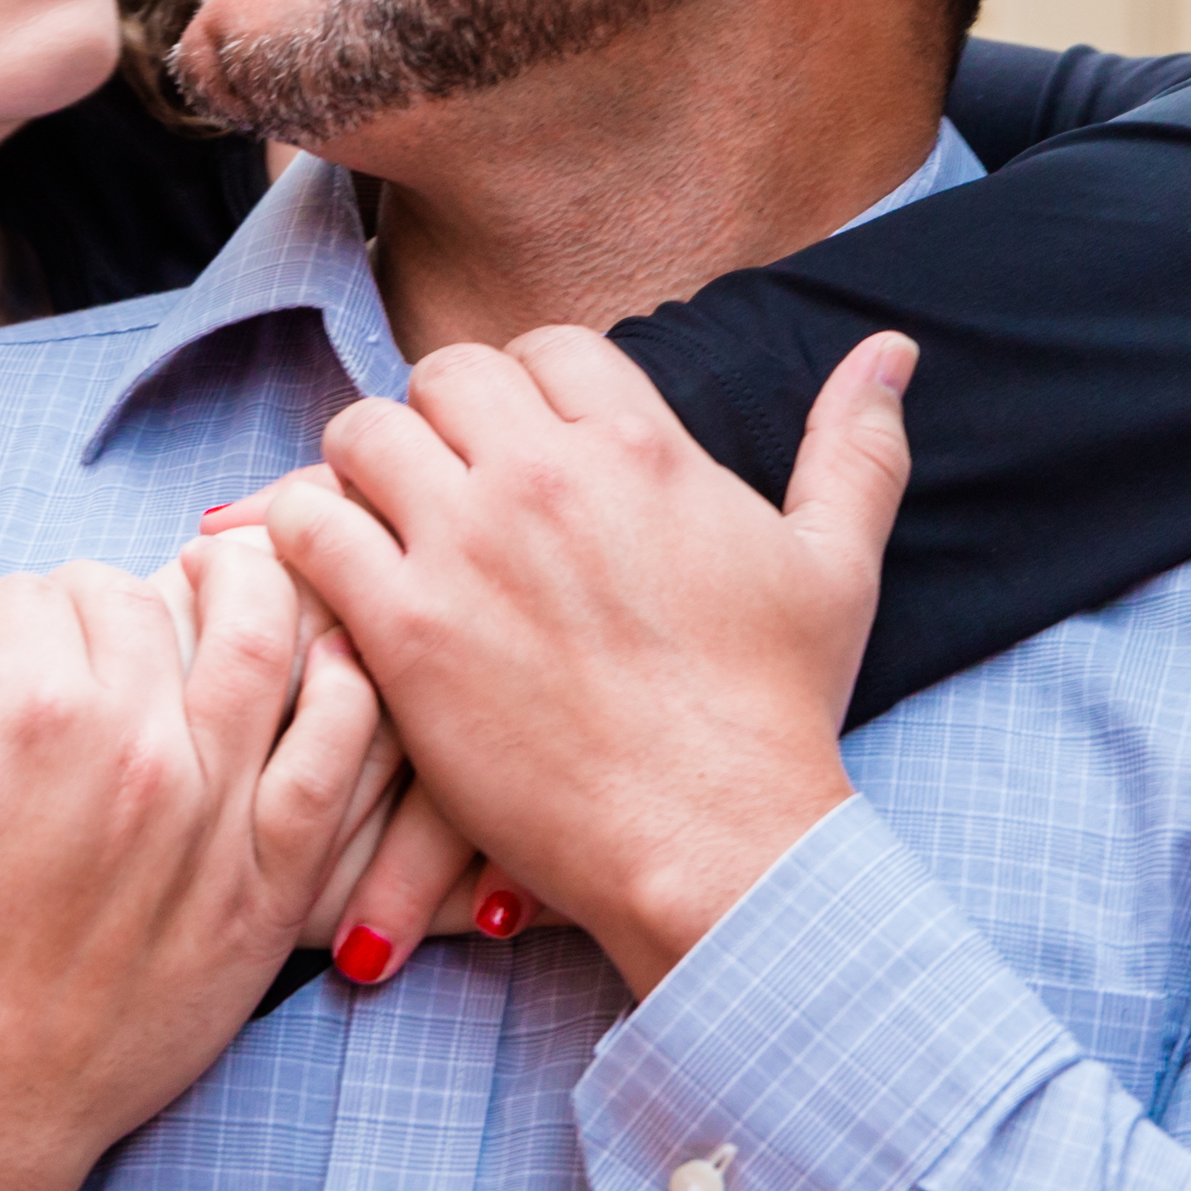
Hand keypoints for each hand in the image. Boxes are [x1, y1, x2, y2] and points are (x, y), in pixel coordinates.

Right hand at [0, 517, 398, 1190]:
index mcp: (37, 720)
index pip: (32, 595)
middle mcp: (145, 755)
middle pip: (138, 604)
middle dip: (89, 603)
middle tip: (61, 649)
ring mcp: (222, 821)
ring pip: (262, 641)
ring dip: (236, 588)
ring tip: (204, 581)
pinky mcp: (272, 886)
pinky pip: (340, 755)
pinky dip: (340, 686)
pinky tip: (315, 659)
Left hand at [250, 329, 914, 997]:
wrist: (715, 841)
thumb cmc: (775, 715)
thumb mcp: (837, 566)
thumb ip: (855, 446)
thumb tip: (889, 350)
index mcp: (642, 446)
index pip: (548, 348)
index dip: (527, 388)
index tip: (523, 442)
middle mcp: (545, 477)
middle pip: (445, 375)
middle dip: (441, 418)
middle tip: (446, 482)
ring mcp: (466, 548)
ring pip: (363, 431)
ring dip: (365, 467)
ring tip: (381, 521)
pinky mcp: (402, 630)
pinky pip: (307, 524)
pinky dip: (301, 533)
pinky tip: (329, 573)